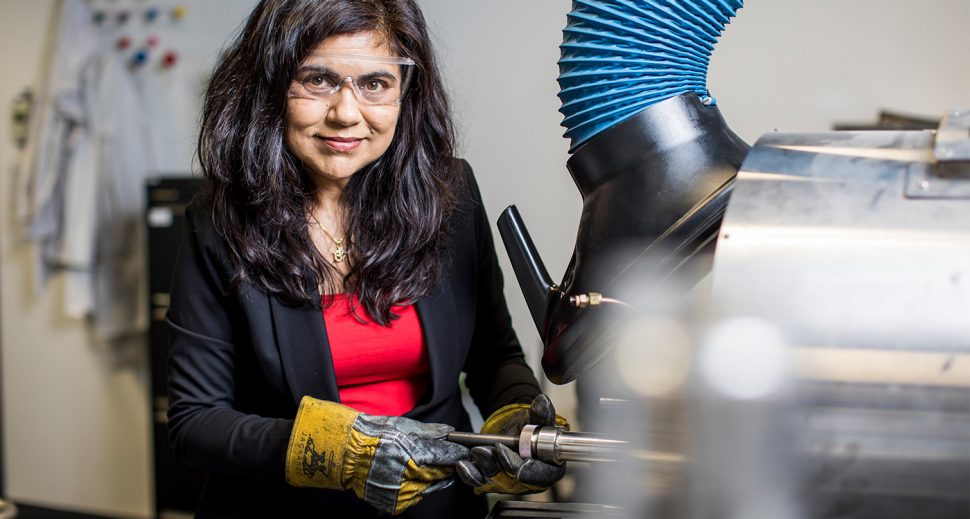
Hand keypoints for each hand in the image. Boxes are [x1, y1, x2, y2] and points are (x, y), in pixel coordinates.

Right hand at [286, 396, 468, 514]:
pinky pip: (413, 497)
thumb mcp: (401, 426)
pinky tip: (404, 476)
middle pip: (441, 473)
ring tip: (414, 464)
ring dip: (429, 478)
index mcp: (413, 454)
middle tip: (442, 457)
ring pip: (429, 487)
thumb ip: (429, 432)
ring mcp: (400, 493)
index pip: (446, 457)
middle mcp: (409, 476)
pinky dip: (414, 488)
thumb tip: (449, 433)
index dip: (458, 453)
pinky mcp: (393, 505)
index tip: (464, 451)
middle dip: (445, 465)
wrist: (344, 454)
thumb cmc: (371, 434)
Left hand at [456, 394, 568, 494]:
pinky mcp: (490, 480)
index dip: (530, 470)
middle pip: (514, 480)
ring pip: (495, 480)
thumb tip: (542, 402)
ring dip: (483, 467)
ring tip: (476, 451)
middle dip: (501, 465)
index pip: (541, 475)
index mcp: (547, 469)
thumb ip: (542, 415)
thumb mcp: (538, 420)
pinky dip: (470, 473)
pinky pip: (479, 480)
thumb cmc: (531, 429)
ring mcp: (508, 482)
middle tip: (491, 450)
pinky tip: (463, 464)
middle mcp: (527, 480)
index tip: (520, 459)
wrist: (514, 430)